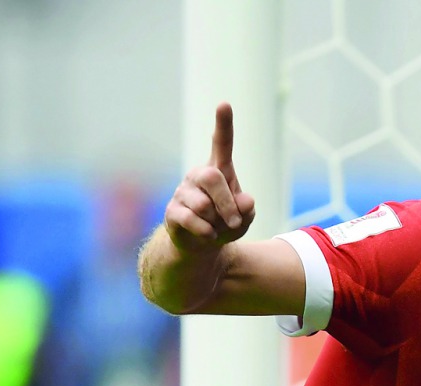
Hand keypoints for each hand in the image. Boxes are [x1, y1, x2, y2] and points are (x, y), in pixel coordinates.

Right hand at [164, 103, 256, 252]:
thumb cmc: (225, 224)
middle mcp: (198, 176)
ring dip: (217, 222)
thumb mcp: (243, 218)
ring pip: (204, 205)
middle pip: (213, 178)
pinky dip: (207, 233)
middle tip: (234, 221)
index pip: (221, 143)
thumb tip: (245, 201)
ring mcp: (183, 192)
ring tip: (216, 228)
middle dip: (227, 203)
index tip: (224, 104)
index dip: (223, 125)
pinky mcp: (172, 211)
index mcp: (219, 170)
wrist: (201, 246)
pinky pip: (193, 220)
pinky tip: (207, 234)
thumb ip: (247, 209)